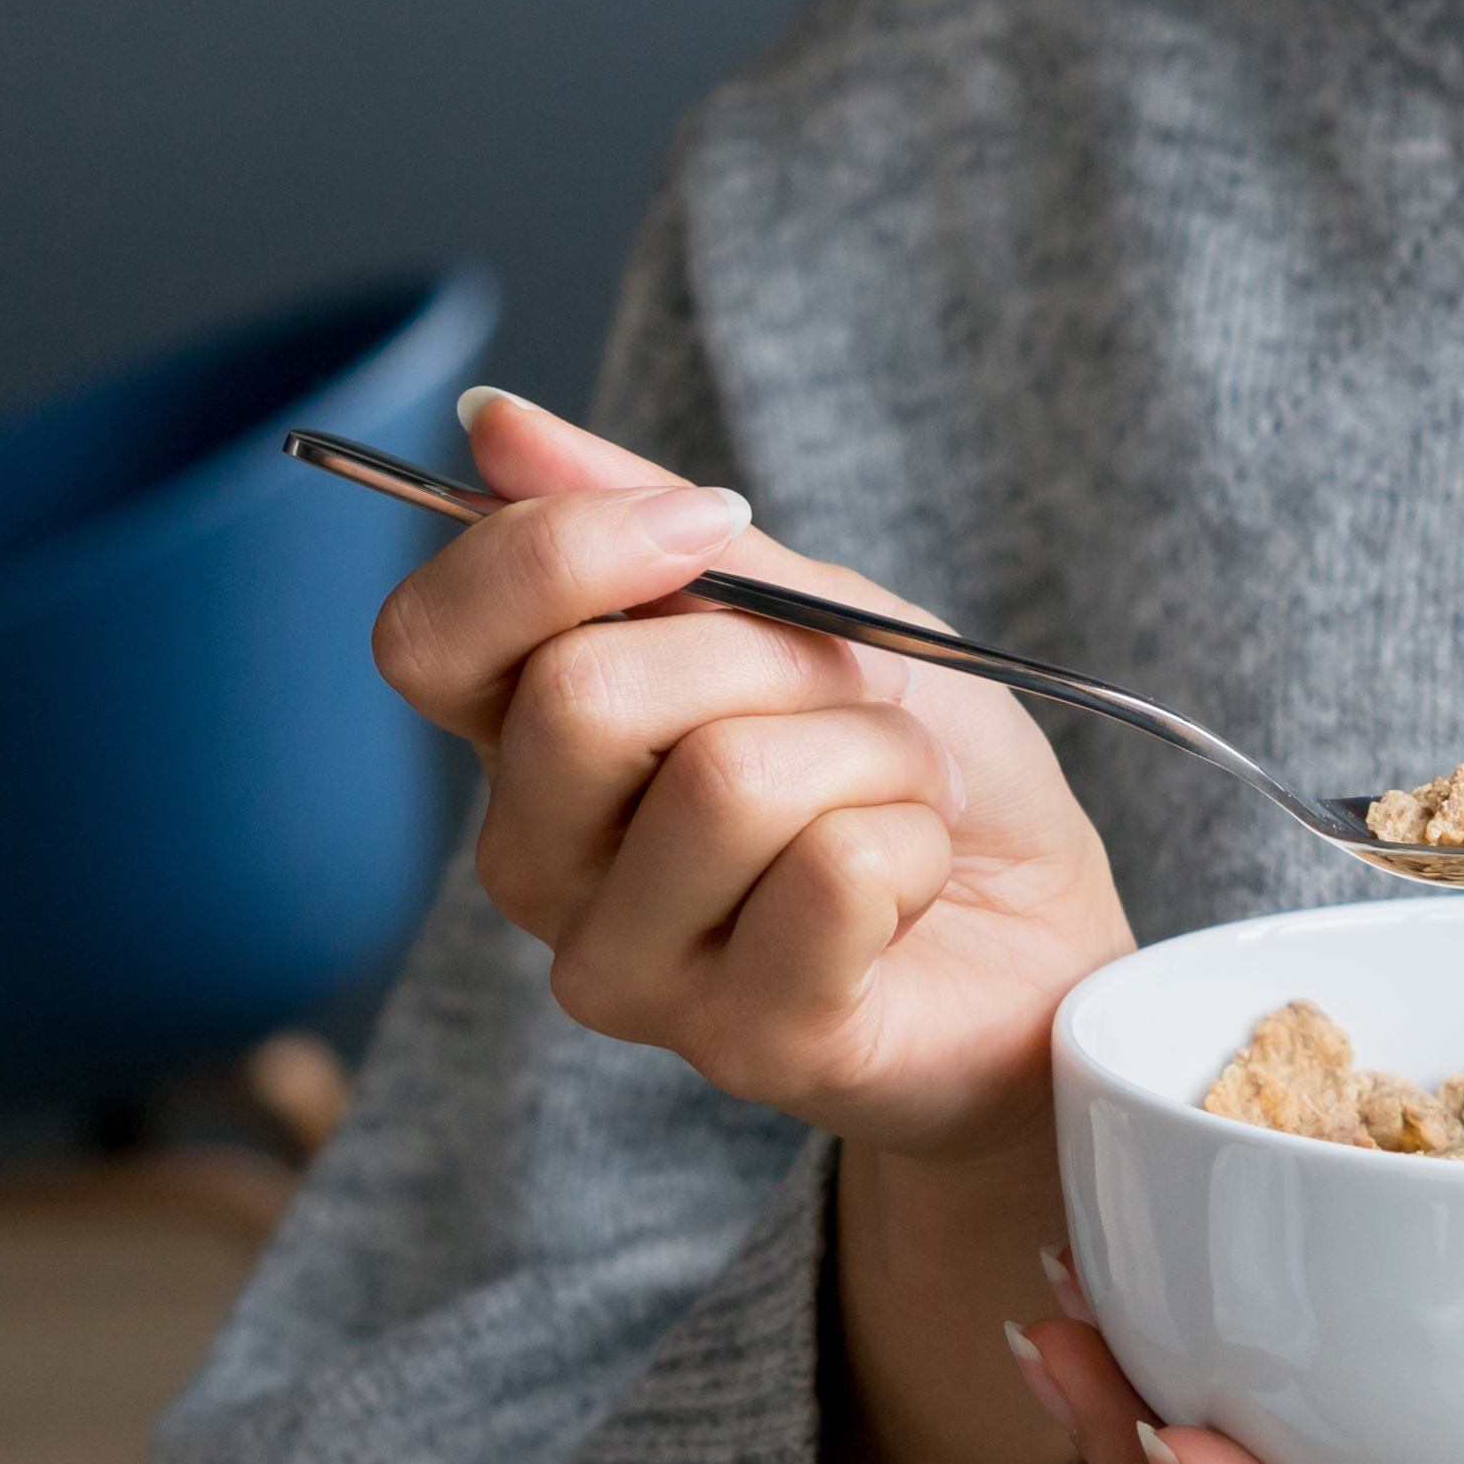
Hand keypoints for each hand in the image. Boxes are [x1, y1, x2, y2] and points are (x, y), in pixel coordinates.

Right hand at [368, 379, 1131, 1172]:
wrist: (1036, 918)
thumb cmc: (912, 761)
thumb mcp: (808, 603)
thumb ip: (649, 516)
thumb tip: (494, 423)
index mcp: (531, 738)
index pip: (427, 638)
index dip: (557, 554)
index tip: (711, 522)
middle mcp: (540, 861)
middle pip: (583, 699)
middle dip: (776, 657)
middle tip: (857, 697)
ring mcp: (623, 967)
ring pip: (729, 782)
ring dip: (872, 756)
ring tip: (894, 797)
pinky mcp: (740, 1041)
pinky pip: (831, 874)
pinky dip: (913, 844)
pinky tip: (909, 885)